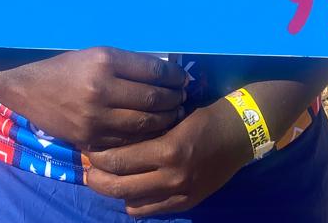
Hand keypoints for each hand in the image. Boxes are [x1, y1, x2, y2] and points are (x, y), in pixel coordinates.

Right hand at [0, 47, 186, 150]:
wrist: (30, 88)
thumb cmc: (68, 66)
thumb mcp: (98, 53)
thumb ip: (128, 63)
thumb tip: (164, 72)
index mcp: (105, 60)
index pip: (153, 70)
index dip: (174, 76)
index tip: (183, 78)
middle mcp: (101, 88)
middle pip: (152, 98)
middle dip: (174, 99)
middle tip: (183, 97)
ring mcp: (95, 117)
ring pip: (143, 123)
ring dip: (164, 119)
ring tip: (174, 113)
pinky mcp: (89, 138)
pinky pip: (126, 141)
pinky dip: (144, 136)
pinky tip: (153, 130)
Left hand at [85, 98, 251, 215]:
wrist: (239, 134)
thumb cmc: (204, 117)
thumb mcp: (173, 117)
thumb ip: (147, 132)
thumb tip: (114, 139)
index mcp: (167, 149)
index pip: (120, 160)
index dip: (98, 157)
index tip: (88, 149)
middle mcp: (171, 176)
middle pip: (120, 187)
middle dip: (98, 180)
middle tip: (88, 170)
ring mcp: (179, 194)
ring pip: (132, 203)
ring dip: (117, 192)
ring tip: (109, 179)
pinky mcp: (186, 204)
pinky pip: (150, 211)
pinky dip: (136, 201)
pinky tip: (133, 188)